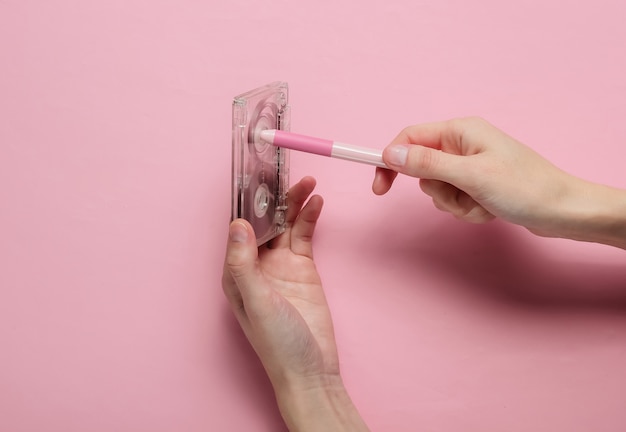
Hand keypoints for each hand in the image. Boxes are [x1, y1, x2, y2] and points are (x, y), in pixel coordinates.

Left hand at [223, 176, 368, 430]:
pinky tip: (316, 204)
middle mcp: (256, 265)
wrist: (312, 370)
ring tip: (307, 183)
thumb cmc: (277, 344)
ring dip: (295, 204)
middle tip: (287, 175)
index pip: (239, 229)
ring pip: (287, 225)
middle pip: (265, 222)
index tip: (254, 178)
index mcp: (236, 272)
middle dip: (275, 199)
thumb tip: (237, 225)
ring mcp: (281, 266)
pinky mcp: (304, 269)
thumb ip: (244, 264)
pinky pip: (305, 236)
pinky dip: (310, 219)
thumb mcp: (258, 303)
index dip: (247, 204)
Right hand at [372, 117, 625, 247]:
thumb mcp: (470, 176)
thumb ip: (427, 164)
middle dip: (437, 190)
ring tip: (482, 203)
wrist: (563, 211)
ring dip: (455, 203)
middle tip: (460, 194)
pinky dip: (467, 210)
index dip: (390, 160)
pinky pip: (454, 199)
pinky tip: (490, 210)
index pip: (409, 139)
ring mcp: (470, 165)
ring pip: (437, 188)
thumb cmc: (524, 188)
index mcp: (460, 130)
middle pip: (422, 168)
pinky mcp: (477, 184)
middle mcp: (463, 144)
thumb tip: (390, 154)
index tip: (379, 187)